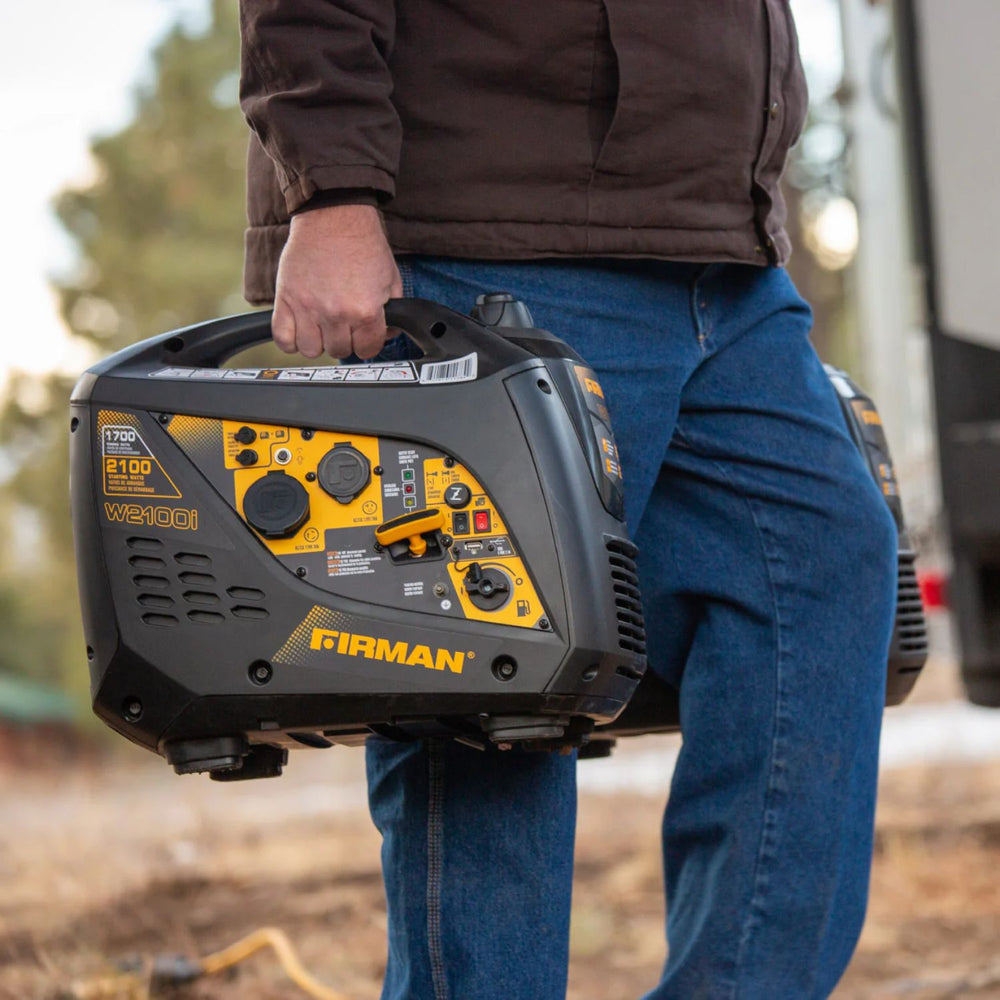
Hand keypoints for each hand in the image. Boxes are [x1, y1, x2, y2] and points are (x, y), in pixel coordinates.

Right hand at [271, 204, 402, 359]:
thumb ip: (392, 312)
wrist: (334, 215)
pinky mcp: (286, 299)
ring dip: (318, 341)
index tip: (363, 334)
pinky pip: (283, 339)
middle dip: (344, 339)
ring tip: (322, 324)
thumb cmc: (362, 244)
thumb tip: (388, 334)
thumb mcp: (390, 279)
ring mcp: (308, 308)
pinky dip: (290, 340)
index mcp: (365, 311)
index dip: (368, 343)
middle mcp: (336, 313)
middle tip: (343, 322)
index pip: (367, 350)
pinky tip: (300, 328)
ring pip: (311, 350)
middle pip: (339, 351)